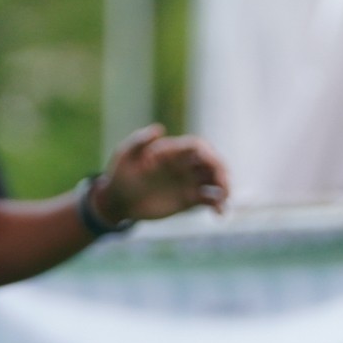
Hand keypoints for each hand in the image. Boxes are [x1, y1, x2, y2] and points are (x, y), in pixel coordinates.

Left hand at [94, 124, 229, 224]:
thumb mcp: (125, 154)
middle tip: (223, 186)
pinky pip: (209, 200)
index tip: (212, 164)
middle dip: (221, 172)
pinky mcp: (189, 199)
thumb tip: (159, 128)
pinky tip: (219, 214)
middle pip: (212, 163)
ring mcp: (189, 182)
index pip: (199, 147)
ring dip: (224, 189)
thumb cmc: (120, 174)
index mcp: (174, 151)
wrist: (117, 200)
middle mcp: (185, 165)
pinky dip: (218, 205)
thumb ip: (140, 140)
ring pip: (215, 182)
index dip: (209, 153)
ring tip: (224, 201)